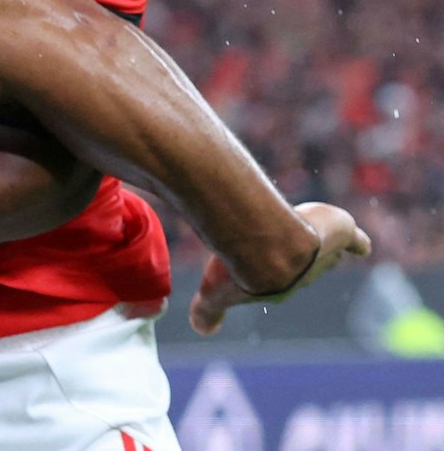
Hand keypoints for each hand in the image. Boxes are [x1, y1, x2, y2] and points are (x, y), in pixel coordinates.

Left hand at [188, 201, 371, 335]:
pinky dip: (358, 242)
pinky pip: (354, 239)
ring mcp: (323, 253)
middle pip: (305, 268)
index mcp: (279, 286)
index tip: (264, 273)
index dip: (270, 278)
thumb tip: (202, 330)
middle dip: (299, 263)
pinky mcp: (339, 232)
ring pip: (326, 253)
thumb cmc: (240, 267)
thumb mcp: (215, 294)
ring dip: (324, 250)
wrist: (267, 246)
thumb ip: (208, 312)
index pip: (278, 283)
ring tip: (324, 244)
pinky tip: (361, 245)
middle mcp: (304, 273)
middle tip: (294, 253)